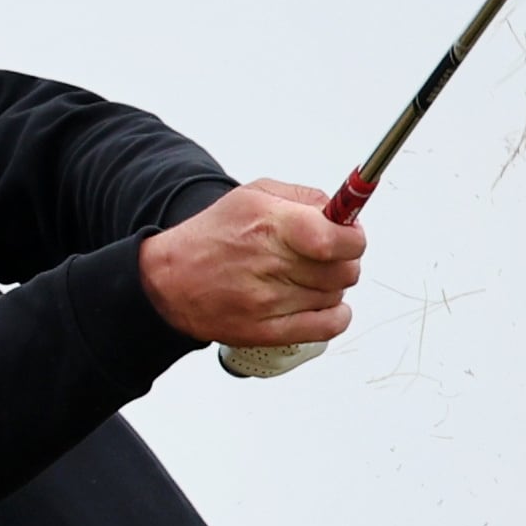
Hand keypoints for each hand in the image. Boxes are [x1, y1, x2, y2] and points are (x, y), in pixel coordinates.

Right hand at [138, 180, 364, 348]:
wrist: (170, 280)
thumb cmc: (213, 236)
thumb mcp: (254, 195)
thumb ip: (304, 198)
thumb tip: (344, 213)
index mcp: (269, 224)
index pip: (337, 239)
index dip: (354, 238)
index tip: (350, 235)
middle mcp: (270, 263)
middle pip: (344, 271)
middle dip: (345, 261)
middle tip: (330, 256)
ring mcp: (268, 302)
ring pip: (336, 297)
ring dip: (332, 287)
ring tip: (308, 277)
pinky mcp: (266, 331)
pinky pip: (326, 328)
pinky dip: (335, 316)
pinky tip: (322, 304)